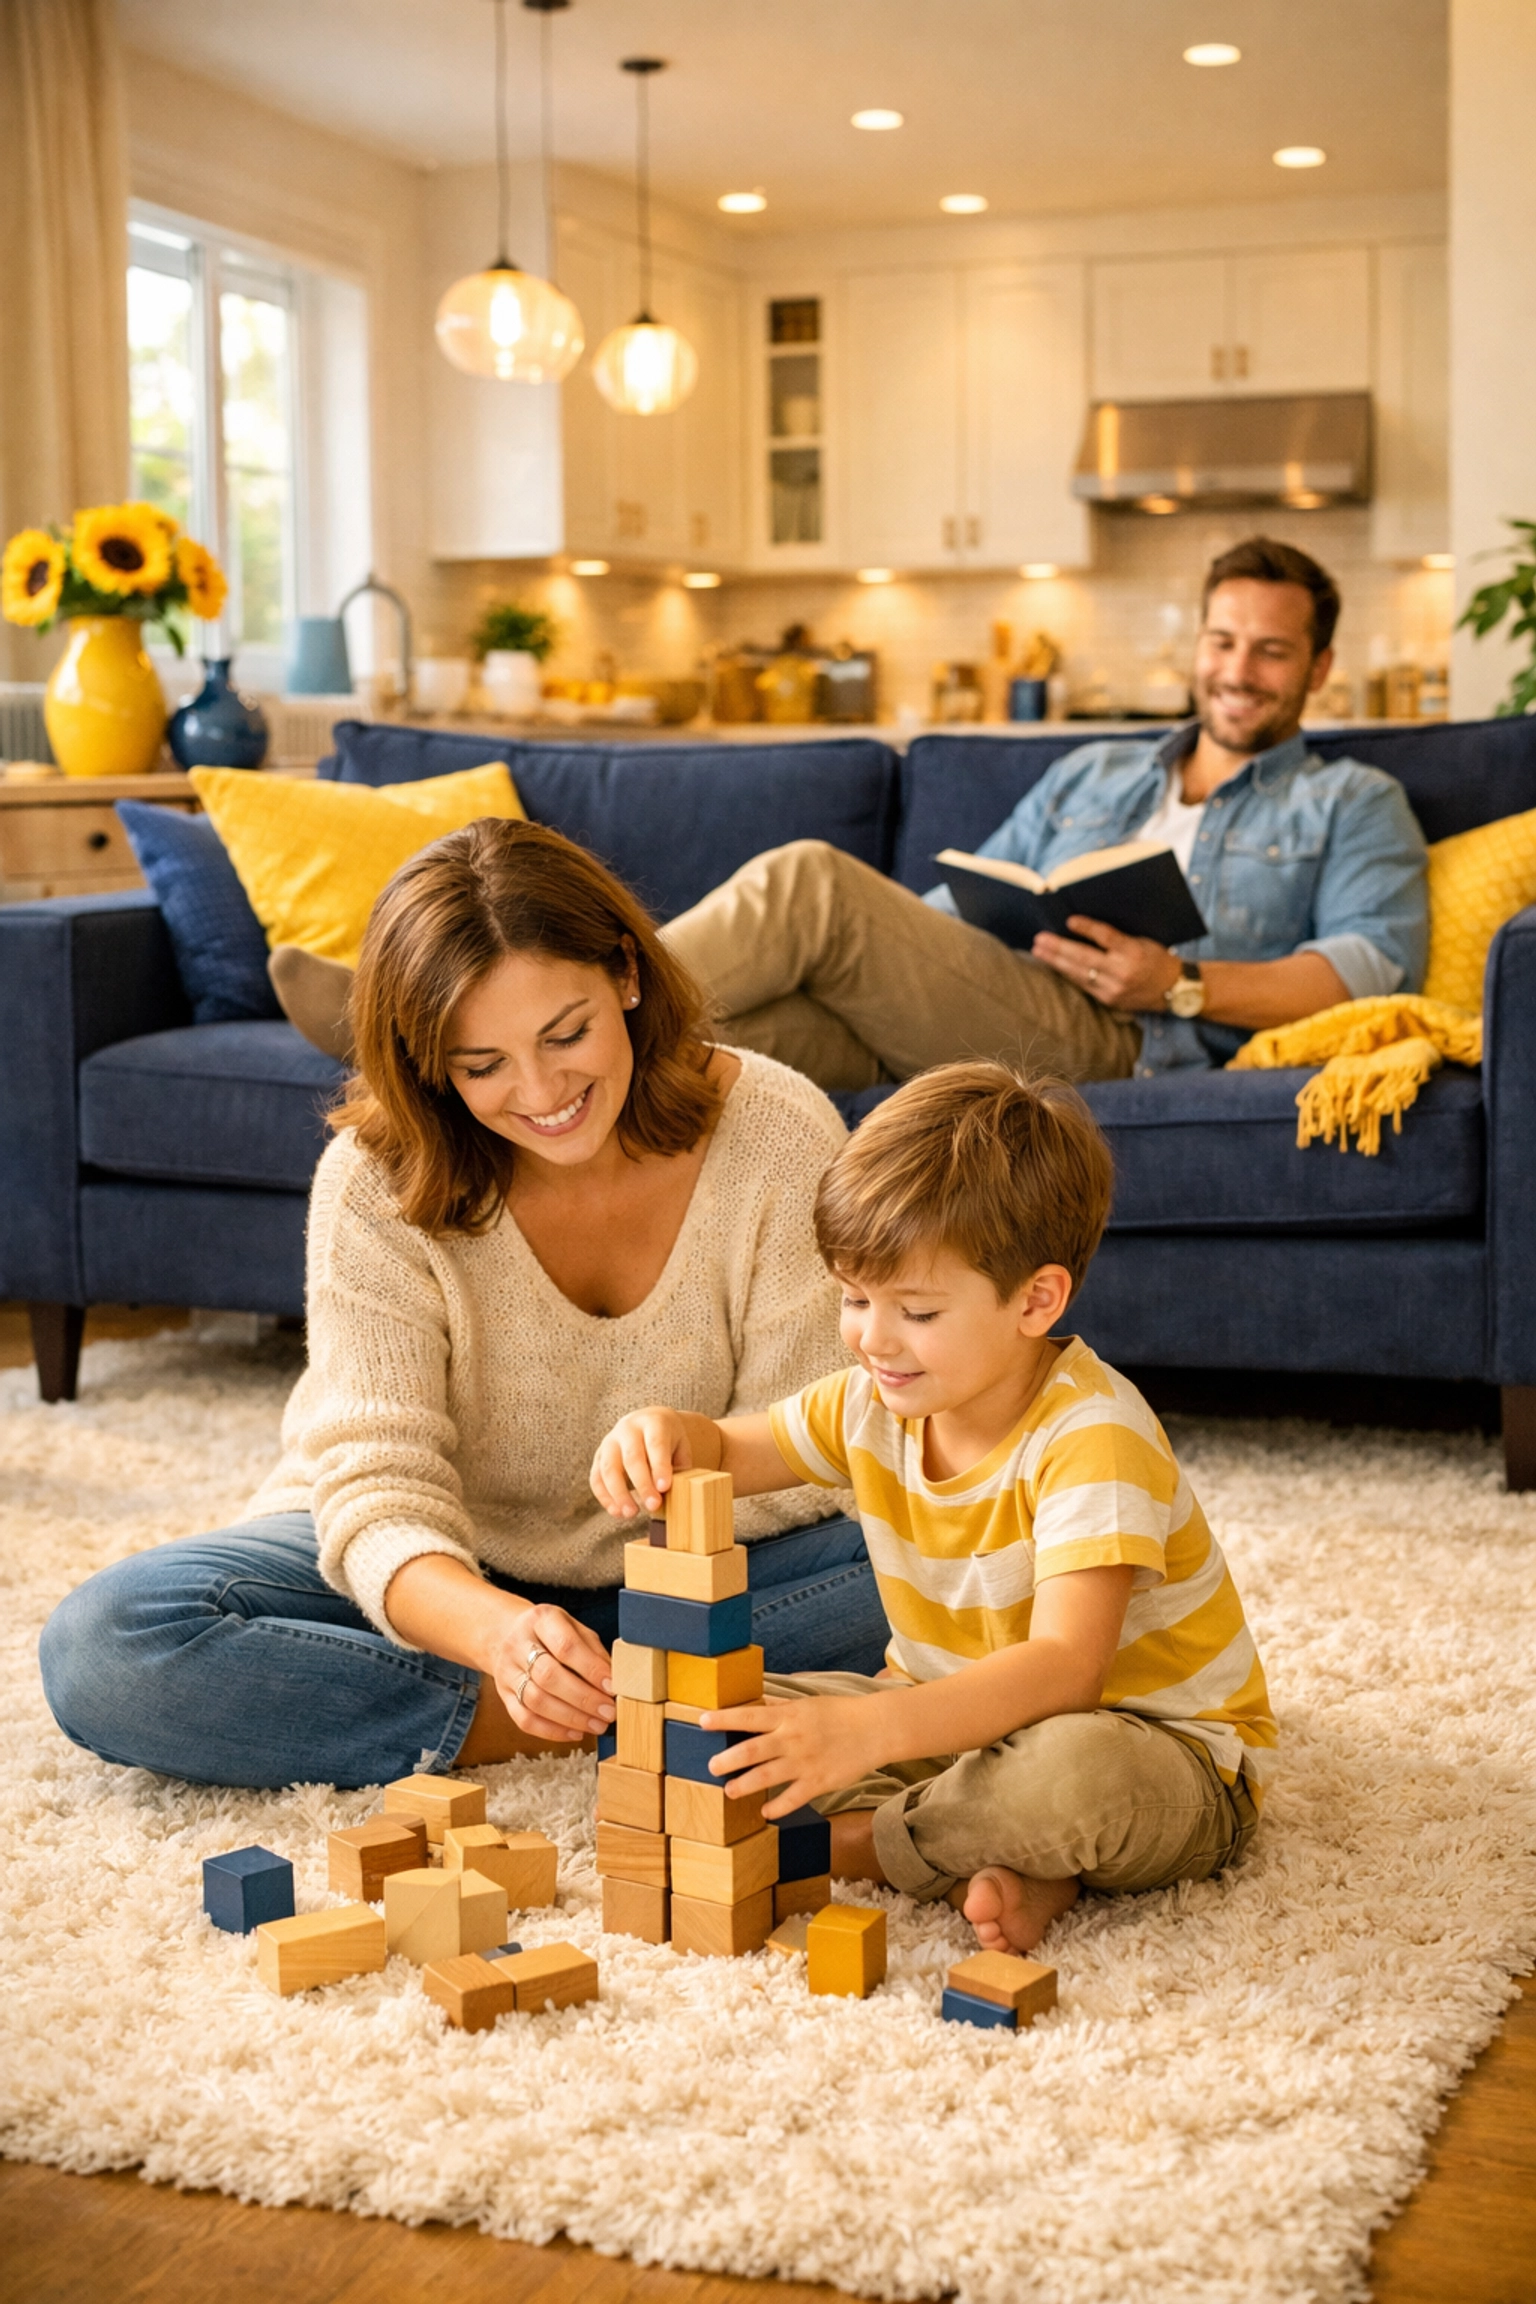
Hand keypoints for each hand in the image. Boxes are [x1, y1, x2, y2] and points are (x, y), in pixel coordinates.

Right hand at [488, 1602, 614, 1741]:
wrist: (506, 1633)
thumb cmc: (552, 1633)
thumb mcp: (575, 1629)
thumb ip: (594, 1652)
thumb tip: (616, 1682)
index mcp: (541, 1620)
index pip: (565, 1645)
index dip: (591, 1669)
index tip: (612, 1687)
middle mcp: (519, 1644)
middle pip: (548, 1675)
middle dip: (583, 1698)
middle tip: (609, 1712)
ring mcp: (507, 1671)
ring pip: (536, 1700)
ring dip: (571, 1718)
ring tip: (597, 1725)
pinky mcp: (503, 1695)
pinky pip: (524, 1719)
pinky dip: (552, 1730)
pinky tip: (576, 1732)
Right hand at [590, 1406, 693, 1519]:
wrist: (649, 1421)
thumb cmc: (668, 1439)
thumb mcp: (681, 1445)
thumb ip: (679, 1467)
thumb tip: (676, 1492)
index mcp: (653, 1422)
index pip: (655, 1444)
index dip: (659, 1467)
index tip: (664, 1488)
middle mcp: (628, 1429)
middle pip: (632, 1457)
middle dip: (642, 1484)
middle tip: (653, 1506)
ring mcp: (610, 1441)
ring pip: (609, 1468)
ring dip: (619, 1494)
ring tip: (631, 1513)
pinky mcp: (599, 1456)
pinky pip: (596, 1477)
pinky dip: (604, 1497)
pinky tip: (616, 1511)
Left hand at [703, 1694, 887, 1818]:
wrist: (874, 1729)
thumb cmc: (839, 1713)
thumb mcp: (806, 1703)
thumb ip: (779, 1706)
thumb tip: (755, 1701)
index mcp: (788, 1716)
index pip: (749, 1716)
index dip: (724, 1719)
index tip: (701, 1721)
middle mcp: (792, 1739)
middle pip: (752, 1750)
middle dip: (728, 1759)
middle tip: (710, 1766)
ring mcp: (804, 1763)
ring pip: (766, 1777)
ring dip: (744, 1785)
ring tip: (728, 1791)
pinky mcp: (819, 1783)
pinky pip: (793, 1799)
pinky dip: (777, 1808)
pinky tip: (764, 1812)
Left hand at [1031, 916, 1182, 1010]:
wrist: (1175, 989)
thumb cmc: (1156, 958)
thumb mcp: (1142, 941)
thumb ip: (1117, 937)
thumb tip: (1085, 926)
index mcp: (1134, 952)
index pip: (1106, 937)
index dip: (1087, 928)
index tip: (1069, 920)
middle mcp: (1123, 972)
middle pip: (1085, 958)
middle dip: (1059, 948)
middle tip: (1040, 939)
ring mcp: (1115, 989)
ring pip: (1080, 974)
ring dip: (1057, 962)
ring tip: (1039, 951)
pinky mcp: (1109, 1000)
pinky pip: (1084, 985)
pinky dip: (1068, 974)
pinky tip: (1055, 966)